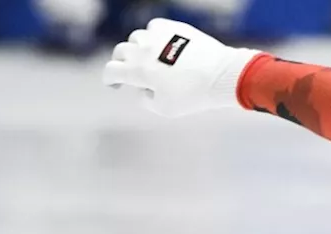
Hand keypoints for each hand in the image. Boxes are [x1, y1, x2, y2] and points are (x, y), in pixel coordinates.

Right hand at [102, 18, 262, 116]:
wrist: (221, 75)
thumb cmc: (193, 95)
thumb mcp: (165, 109)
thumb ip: (146, 99)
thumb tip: (141, 89)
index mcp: (138, 72)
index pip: (111, 70)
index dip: (109, 79)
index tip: (114, 84)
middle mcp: (143, 50)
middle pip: (120, 52)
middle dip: (122, 63)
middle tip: (131, 72)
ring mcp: (158, 36)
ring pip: (136, 38)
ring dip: (138, 49)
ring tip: (149, 59)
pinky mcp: (174, 27)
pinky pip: (154, 27)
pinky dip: (154, 36)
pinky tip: (162, 45)